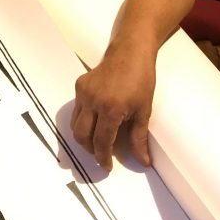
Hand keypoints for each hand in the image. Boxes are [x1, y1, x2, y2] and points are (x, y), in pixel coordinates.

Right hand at [70, 44, 155, 171]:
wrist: (130, 51)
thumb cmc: (141, 80)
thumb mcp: (144, 110)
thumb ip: (140, 138)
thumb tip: (144, 162)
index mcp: (111, 109)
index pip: (102, 142)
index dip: (104, 158)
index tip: (107, 167)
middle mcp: (93, 102)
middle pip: (82, 136)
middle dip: (91, 150)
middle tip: (102, 155)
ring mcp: (84, 93)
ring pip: (75, 125)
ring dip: (84, 137)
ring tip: (97, 141)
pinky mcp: (79, 86)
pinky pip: (76, 111)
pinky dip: (82, 121)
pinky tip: (94, 122)